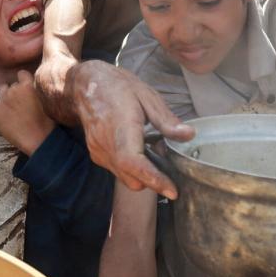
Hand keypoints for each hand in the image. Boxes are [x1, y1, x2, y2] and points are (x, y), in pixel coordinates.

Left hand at [0, 70, 54, 155]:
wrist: (38, 139)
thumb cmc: (45, 121)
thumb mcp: (45, 99)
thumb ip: (35, 89)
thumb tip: (29, 84)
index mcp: (28, 85)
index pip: (21, 74)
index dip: (23, 81)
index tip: (24, 88)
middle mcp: (14, 90)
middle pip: (11, 85)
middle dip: (15, 91)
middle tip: (20, 104)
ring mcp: (3, 100)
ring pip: (1, 90)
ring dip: (5, 95)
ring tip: (11, 107)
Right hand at [71, 60, 193, 198]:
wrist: (86, 85)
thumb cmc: (118, 87)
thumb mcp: (147, 96)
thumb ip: (166, 120)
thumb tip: (189, 135)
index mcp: (121, 125)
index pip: (133, 162)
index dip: (153, 179)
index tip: (173, 191)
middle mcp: (106, 143)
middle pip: (132, 178)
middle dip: (153, 181)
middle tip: (169, 167)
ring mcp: (99, 151)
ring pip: (125, 178)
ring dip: (141, 175)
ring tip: (151, 152)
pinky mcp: (96, 155)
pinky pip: (117, 171)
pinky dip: (130, 168)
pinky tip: (136, 149)